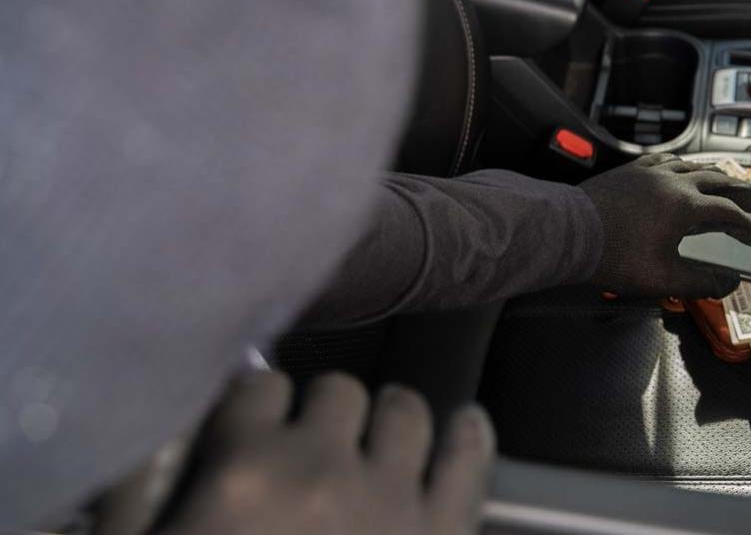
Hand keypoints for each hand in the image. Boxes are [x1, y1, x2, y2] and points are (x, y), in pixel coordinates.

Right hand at [157, 372, 493, 534]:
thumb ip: (143, 494)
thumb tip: (176, 433)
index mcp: (241, 472)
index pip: (259, 387)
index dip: (256, 405)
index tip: (256, 426)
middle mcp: (324, 469)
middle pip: (339, 392)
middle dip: (324, 414)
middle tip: (315, 447)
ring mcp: (394, 501)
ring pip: (406, 412)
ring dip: (390, 418)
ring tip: (382, 435)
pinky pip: (468, 458)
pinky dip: (467, 434)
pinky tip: (463, 426)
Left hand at [579, 154, 750, 298]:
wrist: (570, 232)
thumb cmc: (615, 257)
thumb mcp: (662, 278)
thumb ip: (699, 283)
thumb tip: (729, 283)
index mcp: (686, 206)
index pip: (728, 213)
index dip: (746, 227)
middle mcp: (674, 182)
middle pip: (717, 181)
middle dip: (739, 193)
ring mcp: (651, 172)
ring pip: (693, 167)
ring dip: (714, 176)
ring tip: (723, 185)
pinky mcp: (631, 170)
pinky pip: (666, 161)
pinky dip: (683, 166)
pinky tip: (681, 170)